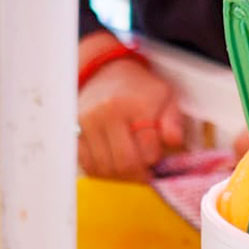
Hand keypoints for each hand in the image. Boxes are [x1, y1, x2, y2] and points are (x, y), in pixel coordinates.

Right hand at [78, 39, 183, 180]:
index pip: (148, 150)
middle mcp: (108, 112)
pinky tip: (112, 164)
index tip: (155, 156)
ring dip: (120, 176)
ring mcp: (88, 122)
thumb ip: (173, 122)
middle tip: (144, 170)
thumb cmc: (139, 90)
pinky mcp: (74, 130)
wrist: (106, 72)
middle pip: (125, 163)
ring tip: (129, 167)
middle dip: (138, 173)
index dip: (155, 159)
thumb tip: (174, 141)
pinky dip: (102, 172)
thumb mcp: (165, 98)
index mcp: (135, 104)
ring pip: (105, 169)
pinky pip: (88, 165)